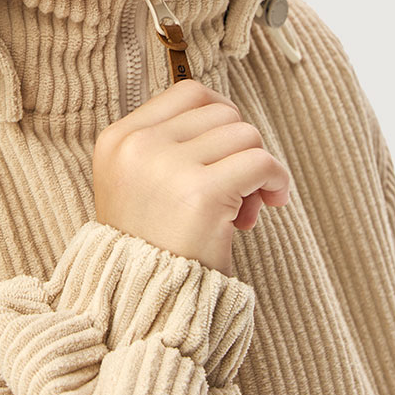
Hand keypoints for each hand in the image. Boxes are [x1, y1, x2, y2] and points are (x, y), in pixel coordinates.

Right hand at [93, 80, 289, 275]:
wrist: (143, 301)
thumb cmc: (151, 244)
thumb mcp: (137, 182)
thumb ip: (168, 145)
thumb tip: (229, 115)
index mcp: (118, 139)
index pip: (187, 92)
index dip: (220, 116)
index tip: (227, 150)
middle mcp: (138, 146)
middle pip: (221, 112)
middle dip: (239, 147)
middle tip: (236, 190)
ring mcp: (167, 166)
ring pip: (245, 134)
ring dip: (257, 168)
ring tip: (244, 207)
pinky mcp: (201, 193)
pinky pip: (261, 161)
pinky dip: (277, 179)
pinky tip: (271, 202)